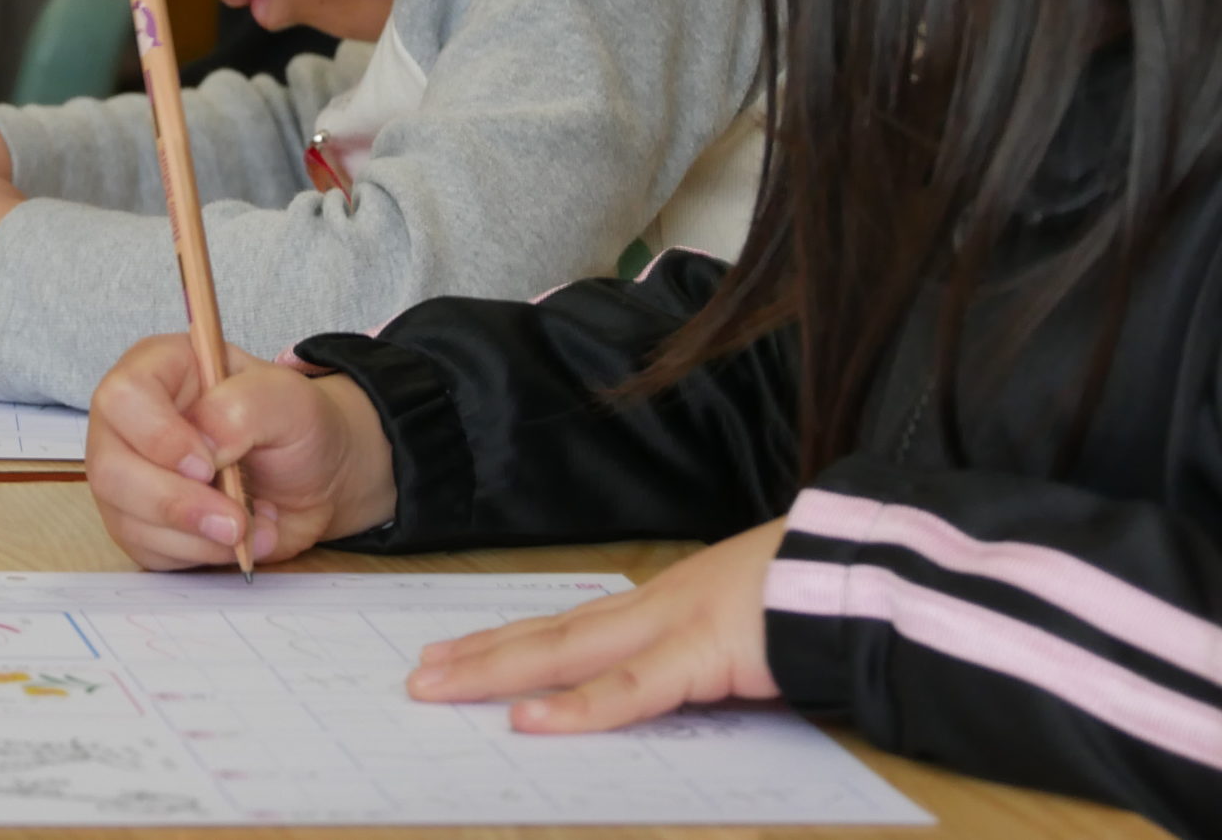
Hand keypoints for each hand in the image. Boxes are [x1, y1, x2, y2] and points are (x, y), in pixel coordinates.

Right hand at [89, 337, 394, 569]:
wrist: (314, 478)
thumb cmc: (294, 424)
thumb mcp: (287, 397)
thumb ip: (242, 407)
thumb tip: (202, 444)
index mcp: (159, 370)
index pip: (125, 396)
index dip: (159, 436)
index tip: (208, 464)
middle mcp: (129, 421)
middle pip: (110, 468)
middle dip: (176, 504)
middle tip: (235, 519)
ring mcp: (128, 474)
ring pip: (125, 517)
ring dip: (195, 534)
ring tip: (249, 524)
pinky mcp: (139, 522)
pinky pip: (147, 549)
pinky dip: (198, 552)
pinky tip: (235, 537)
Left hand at [407, 519, 785, 730]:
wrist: (873, 574)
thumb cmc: (822, 599)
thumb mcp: (749, 632)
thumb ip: (710, 658)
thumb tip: (684, 685)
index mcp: (666, 603)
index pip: (571, 625)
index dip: (512, 640)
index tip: (456, 651)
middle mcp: (656, 607)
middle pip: (550, 634)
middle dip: (480, 655)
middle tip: (418, 673)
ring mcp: (675, 626)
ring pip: (567, 653)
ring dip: (497, 671)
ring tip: (438, 685)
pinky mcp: (705, 654)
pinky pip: (632, 691)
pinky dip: (578, 708)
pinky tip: (530, 719)